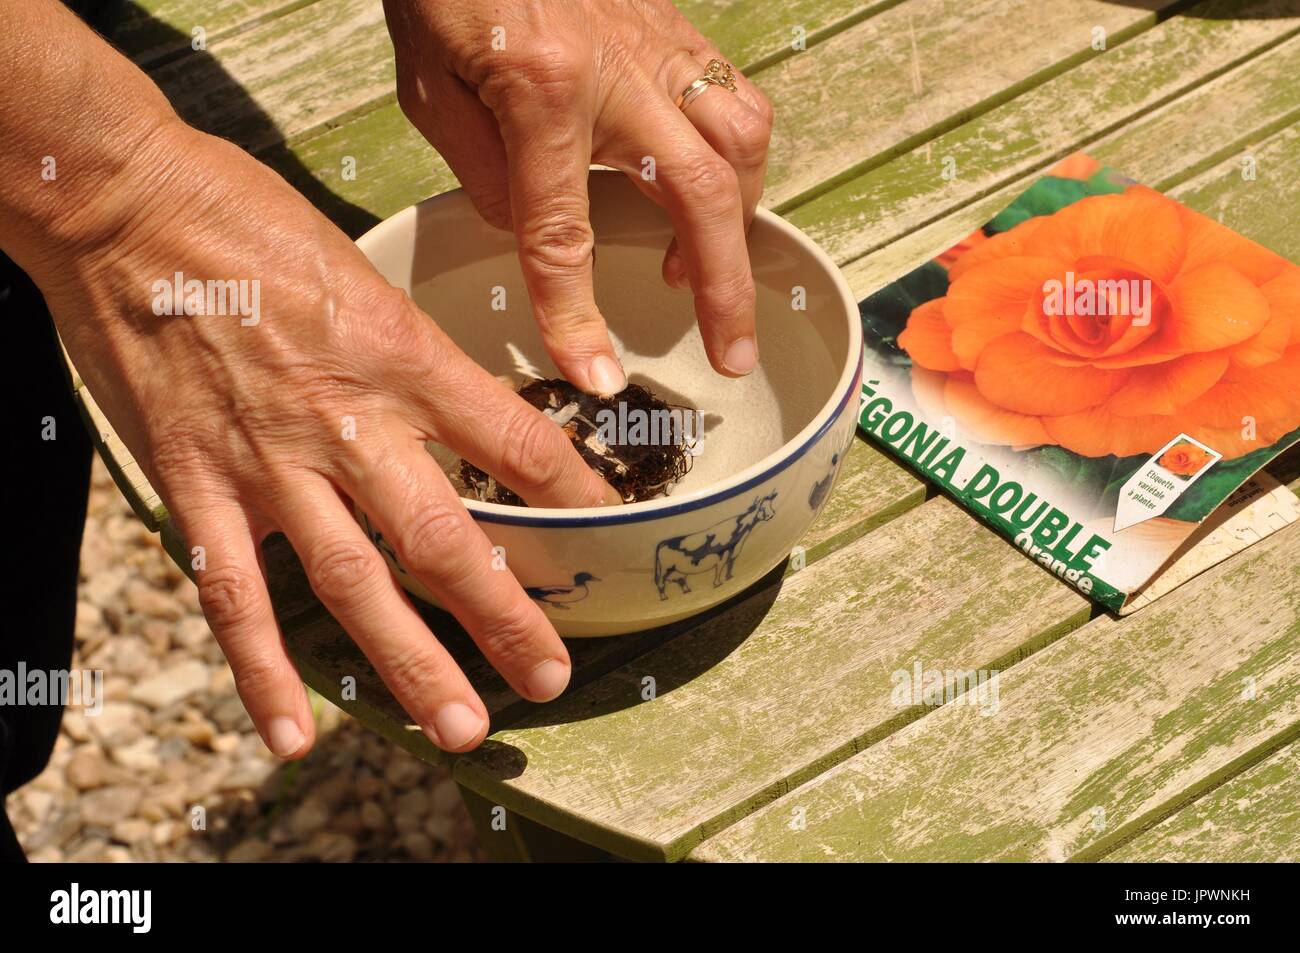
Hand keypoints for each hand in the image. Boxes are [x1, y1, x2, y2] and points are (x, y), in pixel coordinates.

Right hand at [37, 121, 622, 756]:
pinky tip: (298, 732)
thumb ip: (413, 352)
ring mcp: (269, 464)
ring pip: (354, 583)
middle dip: (505, 616)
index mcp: (400, 356)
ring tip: (462, 726)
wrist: (124, 206)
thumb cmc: (247, 221)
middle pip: (445, 539)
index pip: (514, 441)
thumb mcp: (364, 274)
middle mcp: (346, 422)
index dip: (572, 493)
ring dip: (412, 663)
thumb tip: (465, 405)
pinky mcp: (196, 486)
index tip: (605, 530)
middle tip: (551, 674)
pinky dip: (264, 671)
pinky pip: (234, 596)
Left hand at [384, 0, 774, 392]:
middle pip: (698, 194)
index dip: (578, 314)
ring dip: (738, 222)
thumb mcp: (434, 95)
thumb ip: (493, 177)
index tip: (598, 374)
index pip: (562, 231)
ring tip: (706, 274)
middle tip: (732, 352)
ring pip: (740, 142)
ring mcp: (659, 44)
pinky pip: (735, 100)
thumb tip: (547, 240)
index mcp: (541, 88)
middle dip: (722, 287)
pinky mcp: (676, 30)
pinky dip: (737, 163)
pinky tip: (711, 193)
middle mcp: (620, 68)